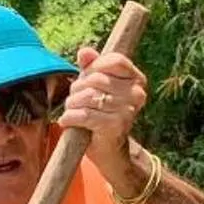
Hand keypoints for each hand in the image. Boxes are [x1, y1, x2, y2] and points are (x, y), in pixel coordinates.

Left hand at [65, 43, 148, 184]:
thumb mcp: (97, 87)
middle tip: (74, 100)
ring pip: (88, 96)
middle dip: (78, 88)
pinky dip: (70, 117)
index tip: (86, 79)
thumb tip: (84, 52)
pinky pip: (85, 115)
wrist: (110, 151)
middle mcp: (137, 94)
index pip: (114, 60)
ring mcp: (128, 111)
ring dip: (72, 104)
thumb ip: (92, 67)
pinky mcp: (115, 126)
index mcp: (137, 80)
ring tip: (71, 111)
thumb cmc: (102, 114)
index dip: (94, 67)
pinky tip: (66, 121)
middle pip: (96, 79)